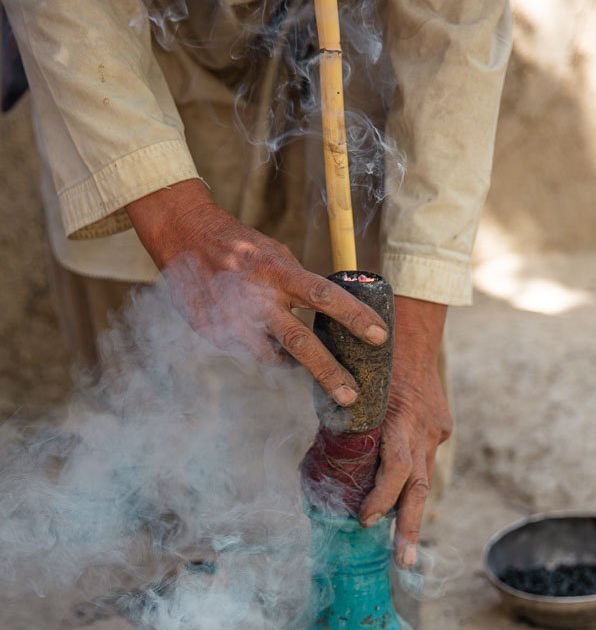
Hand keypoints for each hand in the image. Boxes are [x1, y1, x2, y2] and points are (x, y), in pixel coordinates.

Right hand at [126, 180, 387, 406]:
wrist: (183, 233)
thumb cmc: (240, 246)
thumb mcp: (275, 255)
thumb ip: (298, 284)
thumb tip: (331, 314)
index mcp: (277, 270)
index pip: (324, 295)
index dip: (354, 317)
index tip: (379, 337)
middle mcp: (256, 295)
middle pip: (300, 342)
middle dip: (328, 373)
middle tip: (350, 396)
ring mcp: (231, 318)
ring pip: (271, 357)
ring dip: (289, 363)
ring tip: (297, 362)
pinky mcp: (211, 332)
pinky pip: (246, 350)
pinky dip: (257, 348)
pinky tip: (252, 333)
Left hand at [359, 295, 452, 566]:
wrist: (412, 327)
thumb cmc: (373, 355)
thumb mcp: (356, 389)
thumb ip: (349, 426)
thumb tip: (330, 460)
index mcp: (401, 419)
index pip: (396, 469)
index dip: (381, 497)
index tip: (365, 520)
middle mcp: (424, 429)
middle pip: (419, 487)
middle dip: (411, 528)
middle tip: (404, 563)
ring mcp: (436, 430)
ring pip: (424, 479)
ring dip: (411, 514)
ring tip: (406, 553)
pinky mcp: (440, 427)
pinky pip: (423, 459)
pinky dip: (410, 480)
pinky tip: (401, 503)